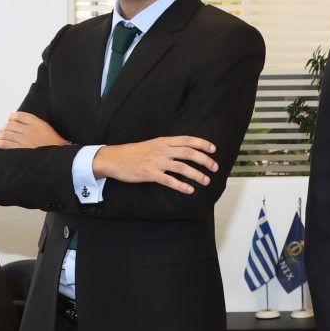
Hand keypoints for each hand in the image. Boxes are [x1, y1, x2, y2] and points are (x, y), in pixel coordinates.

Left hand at [0, 112, 65, 148]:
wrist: (58, 157)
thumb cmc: (54, 145)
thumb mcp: (48, 129)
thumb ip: (35, 124)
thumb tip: (20, 124)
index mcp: (38, 123)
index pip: (19, 116)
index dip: (12, 118)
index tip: (10, 121)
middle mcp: (30, 130)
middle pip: (10, 124)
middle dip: (5, 127)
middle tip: (3, 130)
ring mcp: (24, 140)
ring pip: (5, 133)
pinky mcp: (20, 149)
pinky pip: (4, 143)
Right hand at [92, 136, 217, 192]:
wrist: (114, 158)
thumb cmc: (135, 152)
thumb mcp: (153, 144)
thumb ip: (168, 146)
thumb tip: (185, 150)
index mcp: (164, 141)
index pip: (187, 140)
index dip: (202, 144)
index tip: (214, 149)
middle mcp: (162, 150)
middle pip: (189, 153)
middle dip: (205, 160)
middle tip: (215, 167)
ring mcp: (156, 162)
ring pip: (182, 167)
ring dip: (197, 174)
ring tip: (206, 181)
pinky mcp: (149, 174)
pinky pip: (169, 180)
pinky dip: (181, 186)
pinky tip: (189, 190)